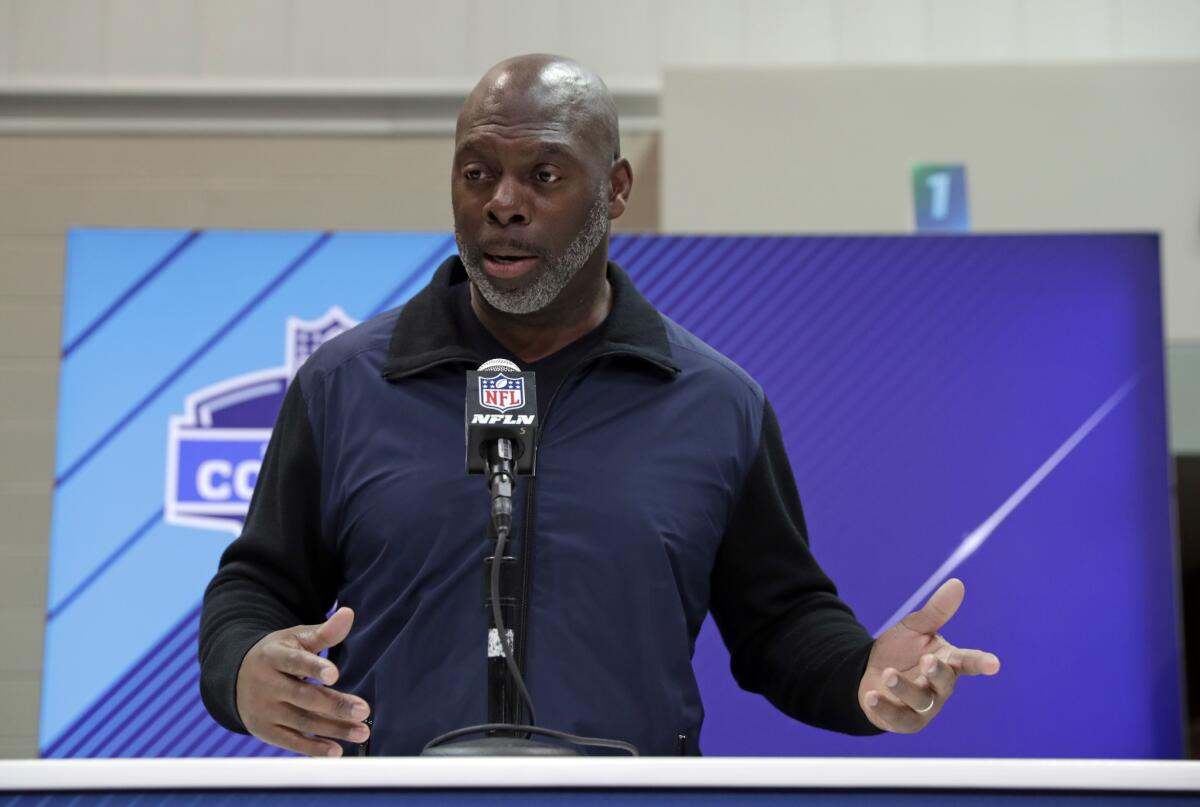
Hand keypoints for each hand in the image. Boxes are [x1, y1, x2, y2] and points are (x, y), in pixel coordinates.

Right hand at [235, 606, 370, 755]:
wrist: (235, 676)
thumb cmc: (278, 654)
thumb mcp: (295, 639)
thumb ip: (324, 632)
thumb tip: (349, 614)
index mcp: (274, 656)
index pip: (295, 662)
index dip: (314, 668)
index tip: (334, 674)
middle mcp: (266, 684)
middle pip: (303, 697)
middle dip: (334, 705)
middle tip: (364, 710)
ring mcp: (264, 709)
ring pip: (301, 721)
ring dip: (333, 729)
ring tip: (362, 732)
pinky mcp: (265, 730)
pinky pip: (291, 741)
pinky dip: (313, 748)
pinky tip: (336, 750)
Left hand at [859, 578, 999, 732]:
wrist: (869, 674)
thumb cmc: (899, 651)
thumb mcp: (914, 628)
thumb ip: (936, 612)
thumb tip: (957, 583)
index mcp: (947, 661)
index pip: (967, 661)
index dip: (981, 663)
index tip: (994, 664)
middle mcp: (939, 686)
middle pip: (944, 682)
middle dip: (936, 673)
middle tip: (927, 660)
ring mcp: (923, 707)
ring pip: (920, 701)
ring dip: (904, 687)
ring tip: (888, 674)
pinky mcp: (903, 721)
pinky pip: (897, 718)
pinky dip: (884, 707)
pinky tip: (872, 695)